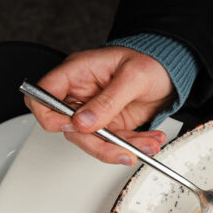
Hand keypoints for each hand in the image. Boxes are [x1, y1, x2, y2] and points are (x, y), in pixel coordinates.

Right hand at [24, 46, 173, 164]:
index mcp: (77, 73)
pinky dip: (134, 146)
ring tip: (148, 145)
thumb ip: (107, 101)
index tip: (74, 127)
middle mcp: (81, 95)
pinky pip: (116, 143)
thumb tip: (83, 122)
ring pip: (96, 142)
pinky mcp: (111, 126)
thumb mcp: (132, 77)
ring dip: (123, 148)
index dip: (51, 116)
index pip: (45, 96)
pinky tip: (150, 141)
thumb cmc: (148, 61)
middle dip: (100, 145)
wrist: (167, 73)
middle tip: (124, 151)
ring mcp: (95, 113)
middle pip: (71, 130)